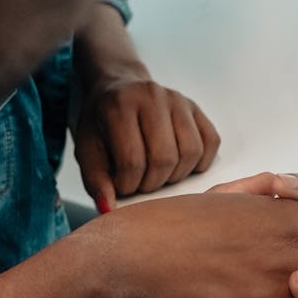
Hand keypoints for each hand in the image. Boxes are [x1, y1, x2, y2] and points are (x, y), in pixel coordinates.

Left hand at [72, 4, 219, 211]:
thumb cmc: (103, 122)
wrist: (118, 88)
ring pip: (191, 153)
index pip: (132, 161)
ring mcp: (178, 100)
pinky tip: (180, 163)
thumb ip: (95, 180)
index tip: (121, 184)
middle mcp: (152, 97)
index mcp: (119, 106)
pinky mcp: (196, 108)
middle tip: (141, 181)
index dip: (127, 185)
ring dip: (176, 175)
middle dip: (152, 183)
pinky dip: (199, 162)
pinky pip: (210, 143)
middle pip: (165, 159)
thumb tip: (109, 209)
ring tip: (158, 173)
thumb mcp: (87, 149)